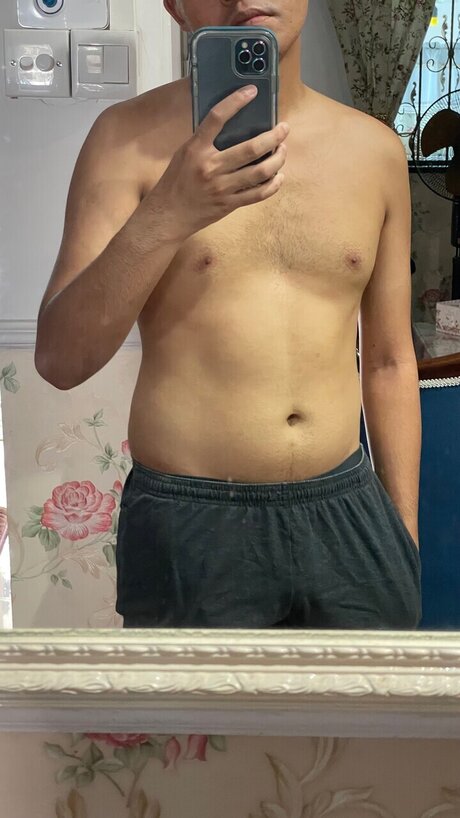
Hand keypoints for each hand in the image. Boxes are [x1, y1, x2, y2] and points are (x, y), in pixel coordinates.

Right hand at [146, 86, 288, 241]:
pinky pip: (258, 194)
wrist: (168, 215)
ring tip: (283, 150)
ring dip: (278, 159)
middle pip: (251, 148)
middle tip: (284, 129)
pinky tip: (279, 176)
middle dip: (274, 136)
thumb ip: (204, 141)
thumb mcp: (184, 155)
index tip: (251, 91)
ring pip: (260, 172)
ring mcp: (222, 188)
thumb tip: (231, 126)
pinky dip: (273, 184)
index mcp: (196, 150)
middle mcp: (211, 167)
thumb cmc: (175, 182)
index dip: (236, 101)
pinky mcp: (229, 204)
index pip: (217, 118)